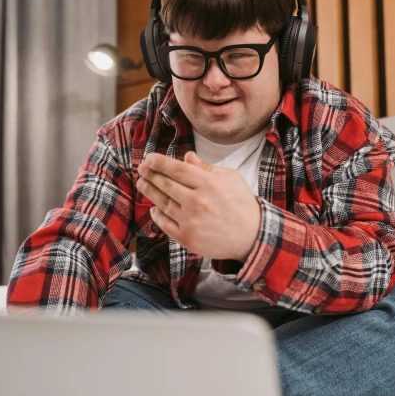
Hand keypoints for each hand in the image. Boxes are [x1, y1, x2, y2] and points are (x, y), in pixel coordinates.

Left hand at [136, 151, 260, 261]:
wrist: (252, 236)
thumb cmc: (242, 204)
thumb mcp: (230, 178)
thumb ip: (206, 167)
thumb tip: (187, 157)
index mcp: (208, 184)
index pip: (177, 169)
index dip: (159, 162)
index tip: (149, 159)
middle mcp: (197, 201)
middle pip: (166, 184)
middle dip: (150, 174)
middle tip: (142, 169)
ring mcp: (190, 221)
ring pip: (162, 203)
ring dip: (149, 191)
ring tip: (142, 183)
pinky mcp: (187, 238)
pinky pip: (165, 224)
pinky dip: (157, 214)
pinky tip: (153, 207)